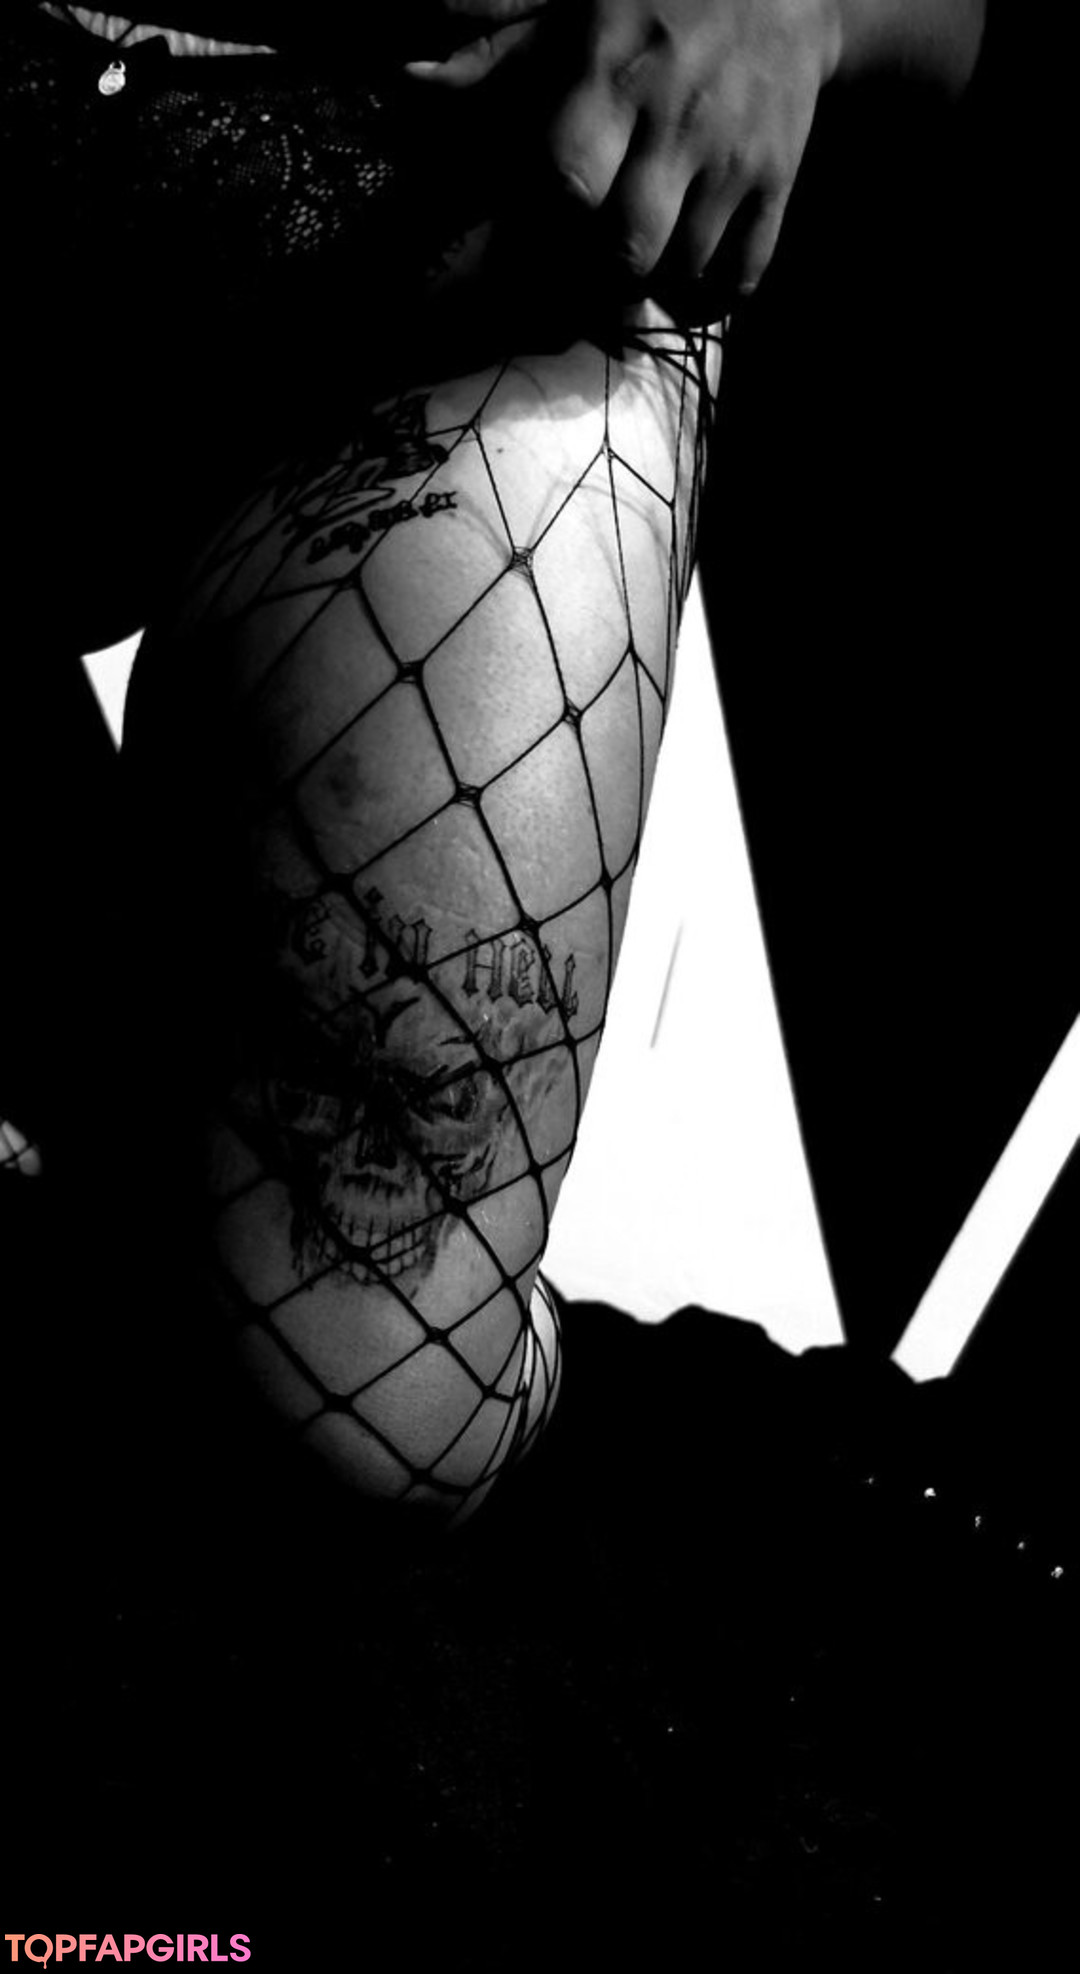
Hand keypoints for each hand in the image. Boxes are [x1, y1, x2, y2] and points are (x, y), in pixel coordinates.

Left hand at [407, 1, 843, 295]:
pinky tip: (684, 284)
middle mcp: (676, 120)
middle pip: (625, 249)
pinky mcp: (780, 179)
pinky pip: (745, 272)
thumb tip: (409, 84)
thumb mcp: (574, 2)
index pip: (566, 181)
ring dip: (648, 291)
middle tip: (571, 288)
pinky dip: (710, 296)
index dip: (537, 231)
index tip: (524, 245)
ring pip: (684, 268)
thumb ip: (497, 49)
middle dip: (590, 284)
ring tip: (624, 279)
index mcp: (612, 71)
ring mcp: (734, 156)